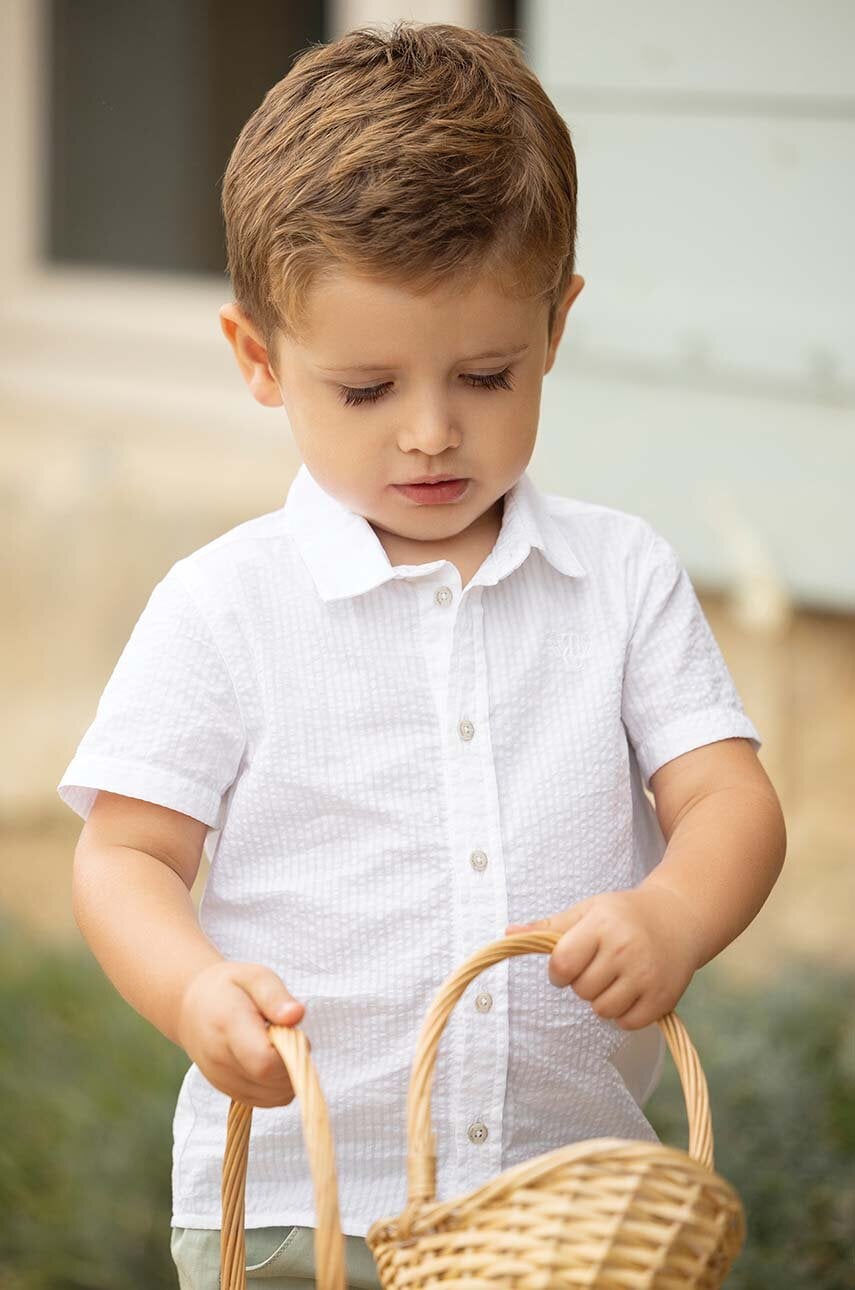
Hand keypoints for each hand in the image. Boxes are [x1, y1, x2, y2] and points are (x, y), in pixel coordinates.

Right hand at [176, 960, 307, 1106]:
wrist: (190, 1007)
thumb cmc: (229, 987)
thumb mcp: (254, 977)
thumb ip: (275, 996)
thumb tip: (296, 1015)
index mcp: (228, 1026)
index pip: (264, 1062)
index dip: (290, 1053)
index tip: (293, 1032)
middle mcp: (220, 1059)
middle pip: (270, 1082)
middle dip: (293, 1064)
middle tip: (288, 1036)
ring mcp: (221, 1080)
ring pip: (272, 1097)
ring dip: (288, 1077)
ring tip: (278, 1047)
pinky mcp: (228, 1092)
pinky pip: (264, 1101)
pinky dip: (278, 1087)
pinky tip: (273, 1062)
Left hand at [505, 884, 702, 1029]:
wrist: (680, 918)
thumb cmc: (624, 914)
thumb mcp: (587, 910)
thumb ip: (549, 927)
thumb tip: (508, 934)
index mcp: (602, 925)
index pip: (562, 963)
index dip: (558, 971)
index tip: (566, 965)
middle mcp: (625, 950)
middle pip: (581, 990)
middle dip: (582, 982)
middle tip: (598, 965)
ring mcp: (646, 976)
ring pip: (602, 1011)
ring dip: (602, 1000)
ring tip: (615, 978)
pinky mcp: (663, 998)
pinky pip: (627, 1024)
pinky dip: (624, 1014)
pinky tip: (631, 991)